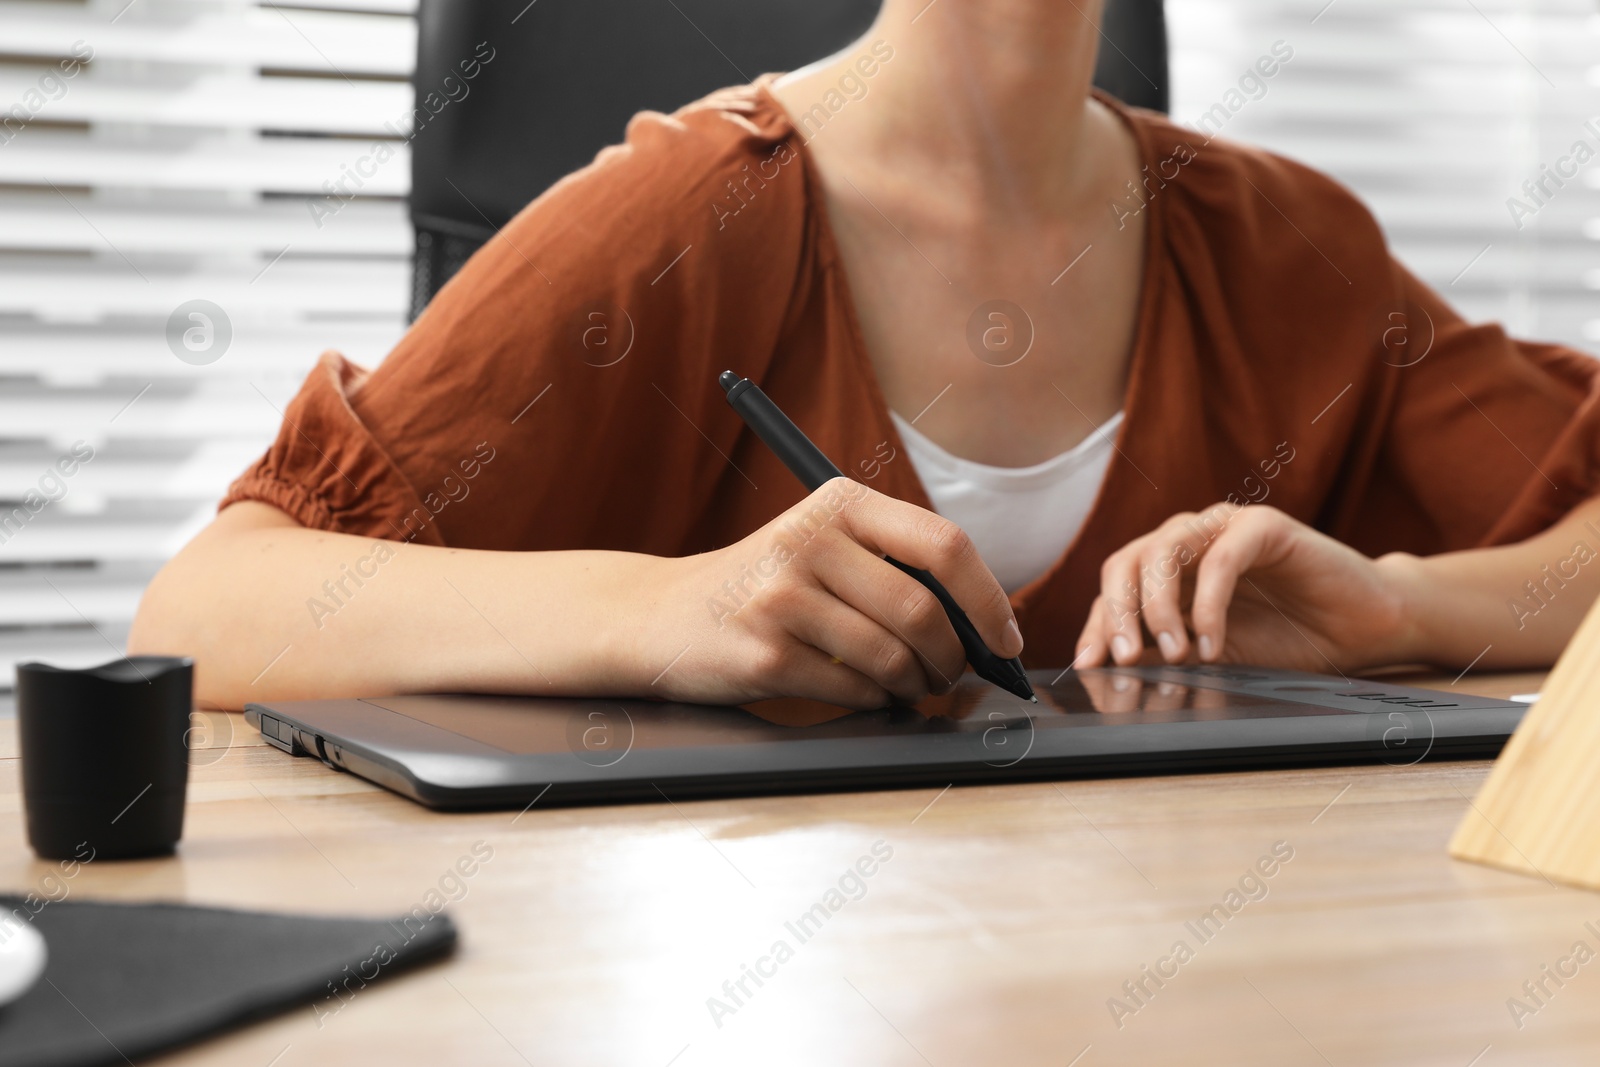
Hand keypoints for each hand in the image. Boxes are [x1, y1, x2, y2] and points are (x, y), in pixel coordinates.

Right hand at [627, 478, 1021, 708]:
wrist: (661, 615)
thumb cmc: (764, 585)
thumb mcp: (822, 544)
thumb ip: (895, 564)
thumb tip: (988, 623)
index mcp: (837, 502)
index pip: (943, 544)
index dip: (990, 598)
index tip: (1007, 638)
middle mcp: (808, 539)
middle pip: (924, 610)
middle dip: (954, 657)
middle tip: (953, 674)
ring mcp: (782, 596)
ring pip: (894, 657)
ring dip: (915, 684)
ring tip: (908, 685)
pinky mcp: (765, 653)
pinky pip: (855, 689)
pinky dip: (873, 700)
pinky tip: (863, 692)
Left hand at [1074, 503, 1414, 672]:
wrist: (1364, 627)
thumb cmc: (1290, 640)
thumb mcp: (1213, 655)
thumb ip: (1167, 653)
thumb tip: (1113, 672)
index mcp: (1169, 569)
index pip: (1115, 589)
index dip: (1097, 625)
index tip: (1089, 666)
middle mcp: (1188, 540)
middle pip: (1127, 562)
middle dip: (1118, 613)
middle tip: (1127, 660)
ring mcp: (1222, 527)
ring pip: (1163, 551)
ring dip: (1158, 607)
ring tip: (1172, 654)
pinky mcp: (1261, 525)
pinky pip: (1219, 558)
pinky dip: (1208, 603)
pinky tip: (1212, 644)